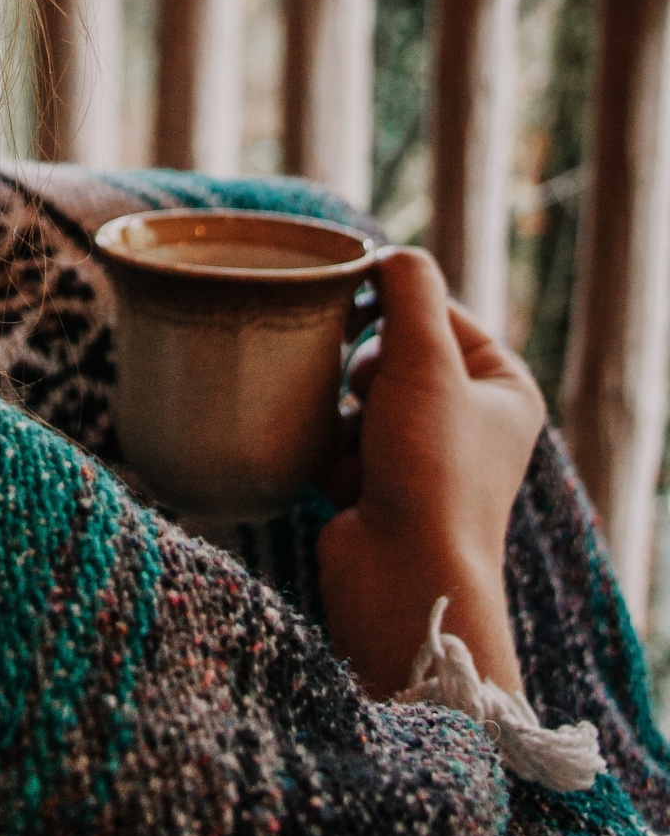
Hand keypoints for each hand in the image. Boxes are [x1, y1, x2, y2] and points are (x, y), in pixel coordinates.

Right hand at [316, 248, 543, 701]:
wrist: (403, 579)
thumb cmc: (430, 471)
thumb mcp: (426, 361)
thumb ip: (410, 292)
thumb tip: (388, 256)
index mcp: (504, 389)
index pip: (439, 313)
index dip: (394, 310)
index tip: (354, 308)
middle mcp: (471, 424)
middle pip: (395, 355)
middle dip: (365, 372)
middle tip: (365, 392)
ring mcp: (425, 461)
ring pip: (360, 400)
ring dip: (344, 415)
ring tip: (354, 444)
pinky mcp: (381, 492)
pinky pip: (340, 444)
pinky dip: (331, 454)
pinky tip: (339, 478)